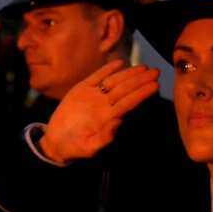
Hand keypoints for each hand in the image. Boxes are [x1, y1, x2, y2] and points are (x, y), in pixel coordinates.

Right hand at [39, 60, 159, 163]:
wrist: (56, 141)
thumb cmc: (74, 147)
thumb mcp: (89, 148)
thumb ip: (104, 138)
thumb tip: (117, 122)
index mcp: (109, 118)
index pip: (129, 103)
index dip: (142, 94)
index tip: (155, 85)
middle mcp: (104, 105)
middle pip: (126, 90)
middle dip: (141, 80)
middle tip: (156, 71)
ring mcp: (94, 96)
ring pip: (114, 81)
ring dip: (129, 74)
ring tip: (143, 66)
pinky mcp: (82, 89)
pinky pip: (97, 77)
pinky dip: (107, 69)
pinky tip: (120, 63)